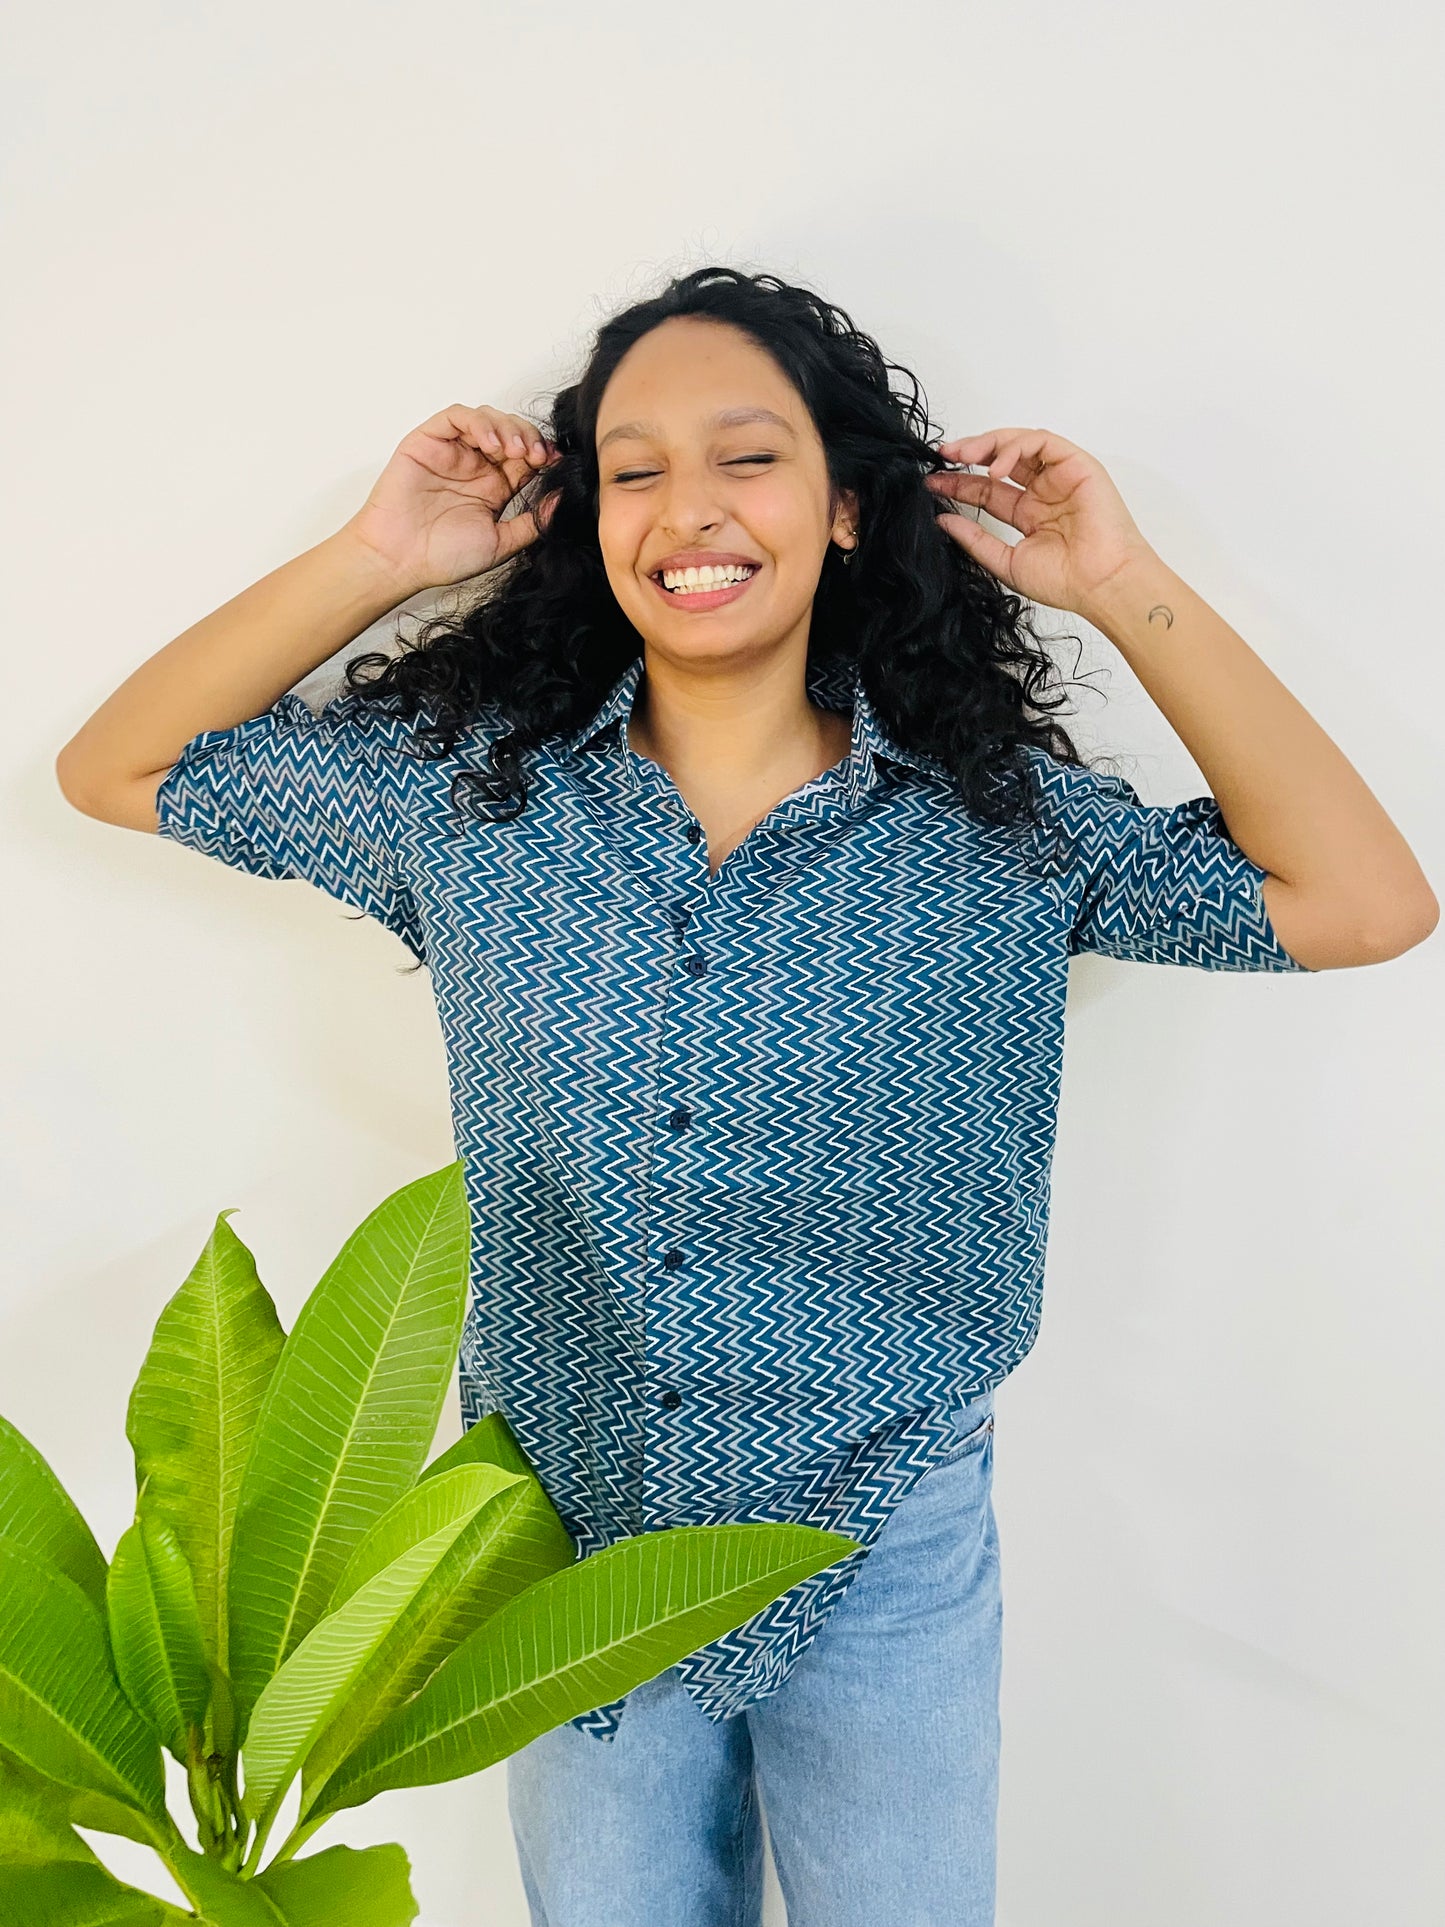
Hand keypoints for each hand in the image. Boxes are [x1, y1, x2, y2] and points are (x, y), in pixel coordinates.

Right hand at [344, 403, 563, 593]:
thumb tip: (562, 501)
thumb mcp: (501, 543)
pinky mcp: (428, 441)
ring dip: (508, 428)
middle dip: (530, 438)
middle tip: (538, 456)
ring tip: (515, 450)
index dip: (544, 454)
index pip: (526, 457)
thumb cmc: (442, 557)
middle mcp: (475, 464)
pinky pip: (456, 417)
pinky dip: (478, 422)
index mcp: (494, 486)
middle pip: (511, 432)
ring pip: (487, 418)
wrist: (400, 561)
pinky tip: (490, 443)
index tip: (557, 463)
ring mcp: (452, 451)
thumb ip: (532, 522)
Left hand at [924, 426, 1154, 614]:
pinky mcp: (1077, 464)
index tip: (933, 482)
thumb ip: (975, 539)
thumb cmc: (1065, 581)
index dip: (960, 482)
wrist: (1099, 583)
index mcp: (1029, 514)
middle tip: (944, 456)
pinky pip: (1042, 442)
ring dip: (989, 444)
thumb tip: (942, 521)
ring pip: (1020, 444)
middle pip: (1001, 460)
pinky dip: (1015, 448)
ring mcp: (1060, 476)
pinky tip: (996, 468)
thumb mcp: (1005, 561)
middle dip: (970, 453)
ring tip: (963, 455)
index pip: (988, 490)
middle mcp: (1044, 492)